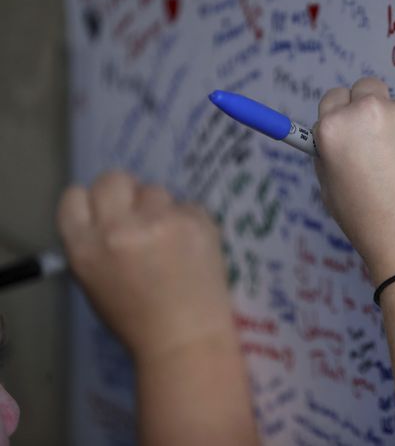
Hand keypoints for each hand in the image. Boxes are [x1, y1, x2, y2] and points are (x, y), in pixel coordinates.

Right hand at [57, 171, 233, 363]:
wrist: (185, 338)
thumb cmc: (137, 319)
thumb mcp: (94, 282)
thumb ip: (94, 243)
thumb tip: (107, 214)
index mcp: (84, 247)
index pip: (76, 197)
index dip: (93, 202)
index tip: (107, 212)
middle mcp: (118, 228)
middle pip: (113, 179)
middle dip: (126, 193)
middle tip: (140, 215)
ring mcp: (160, 221)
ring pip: (155, 191)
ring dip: (161, 209)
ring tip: (171, 241)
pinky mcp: (195, 220)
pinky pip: (188, 205)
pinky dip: (190, 221)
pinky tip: (193, 248)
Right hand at [314, 77, 394, 285]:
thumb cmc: (370, 226)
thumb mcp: (331, 190)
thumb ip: (331, 154)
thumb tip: (337, 133)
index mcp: (336, 127)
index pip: (333, 97)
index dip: (340, 116)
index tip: (350, 132)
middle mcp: (371, 111)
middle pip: (366, 88)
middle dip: (368, 107)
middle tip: (377, 142)